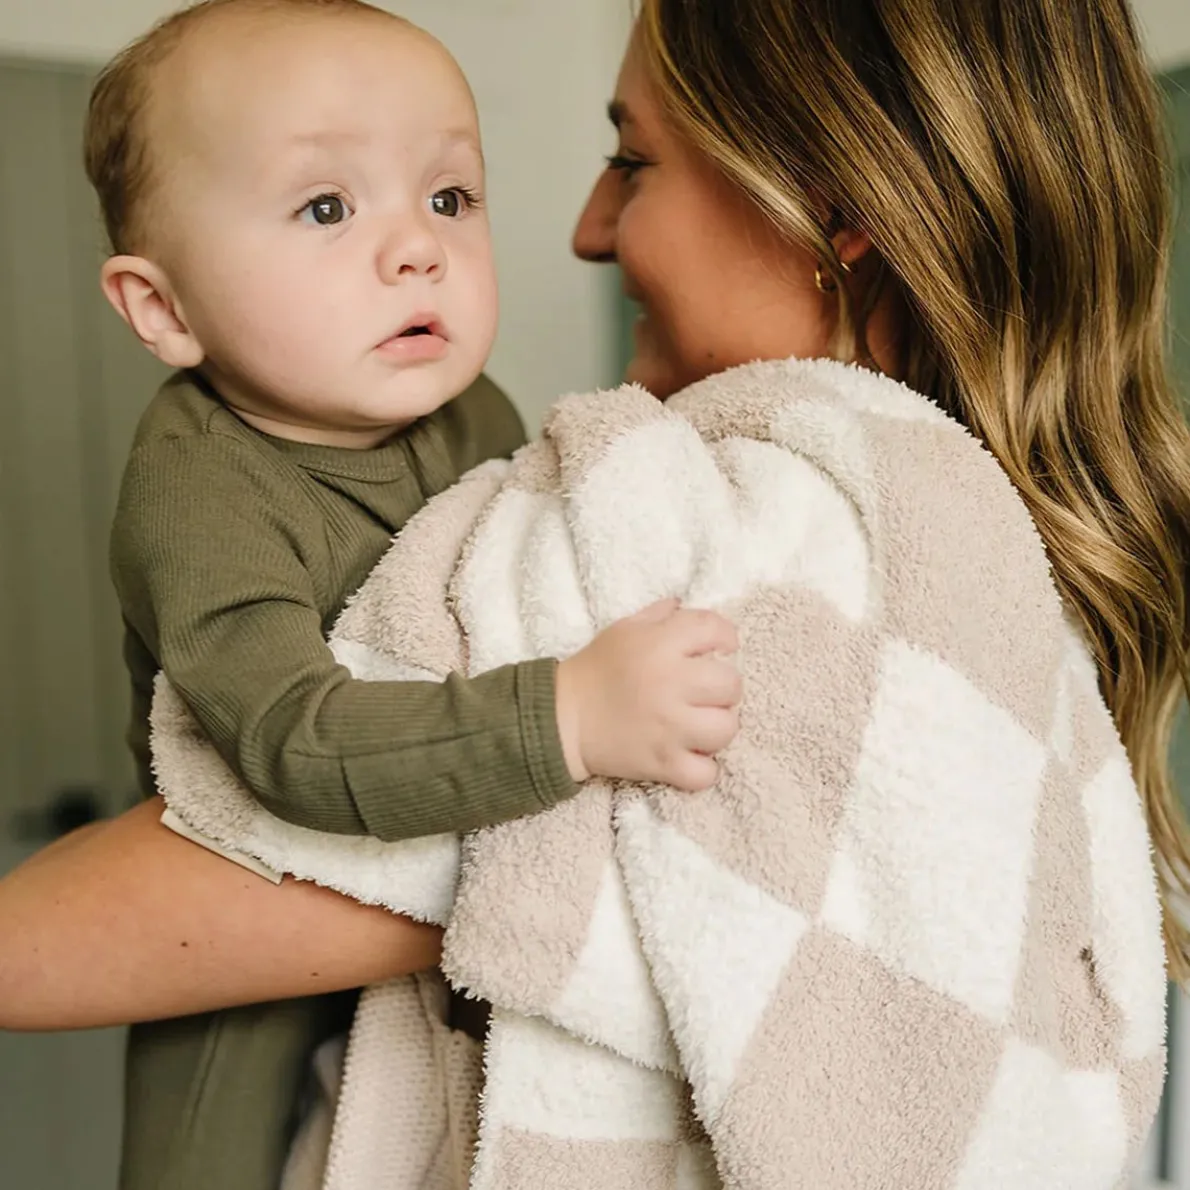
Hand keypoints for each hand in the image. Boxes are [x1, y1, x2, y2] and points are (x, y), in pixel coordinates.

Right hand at [555, 599, 740, 791]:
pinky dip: (703, 770)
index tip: (719, 649)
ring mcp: (669, 728)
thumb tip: (685, 606)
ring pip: (726, 730)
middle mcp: (670, 684)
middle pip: (732, 685)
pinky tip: (691, 756)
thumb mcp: (624, 629)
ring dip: (717, 728)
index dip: (725, 638)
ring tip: (699, 725)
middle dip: (724, 688)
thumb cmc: (597, 670)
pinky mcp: (663, 763)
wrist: (562, 719)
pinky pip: (706, 774)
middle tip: (705, 692)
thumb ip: (660, 615)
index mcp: (660, 646)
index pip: (716, 630)